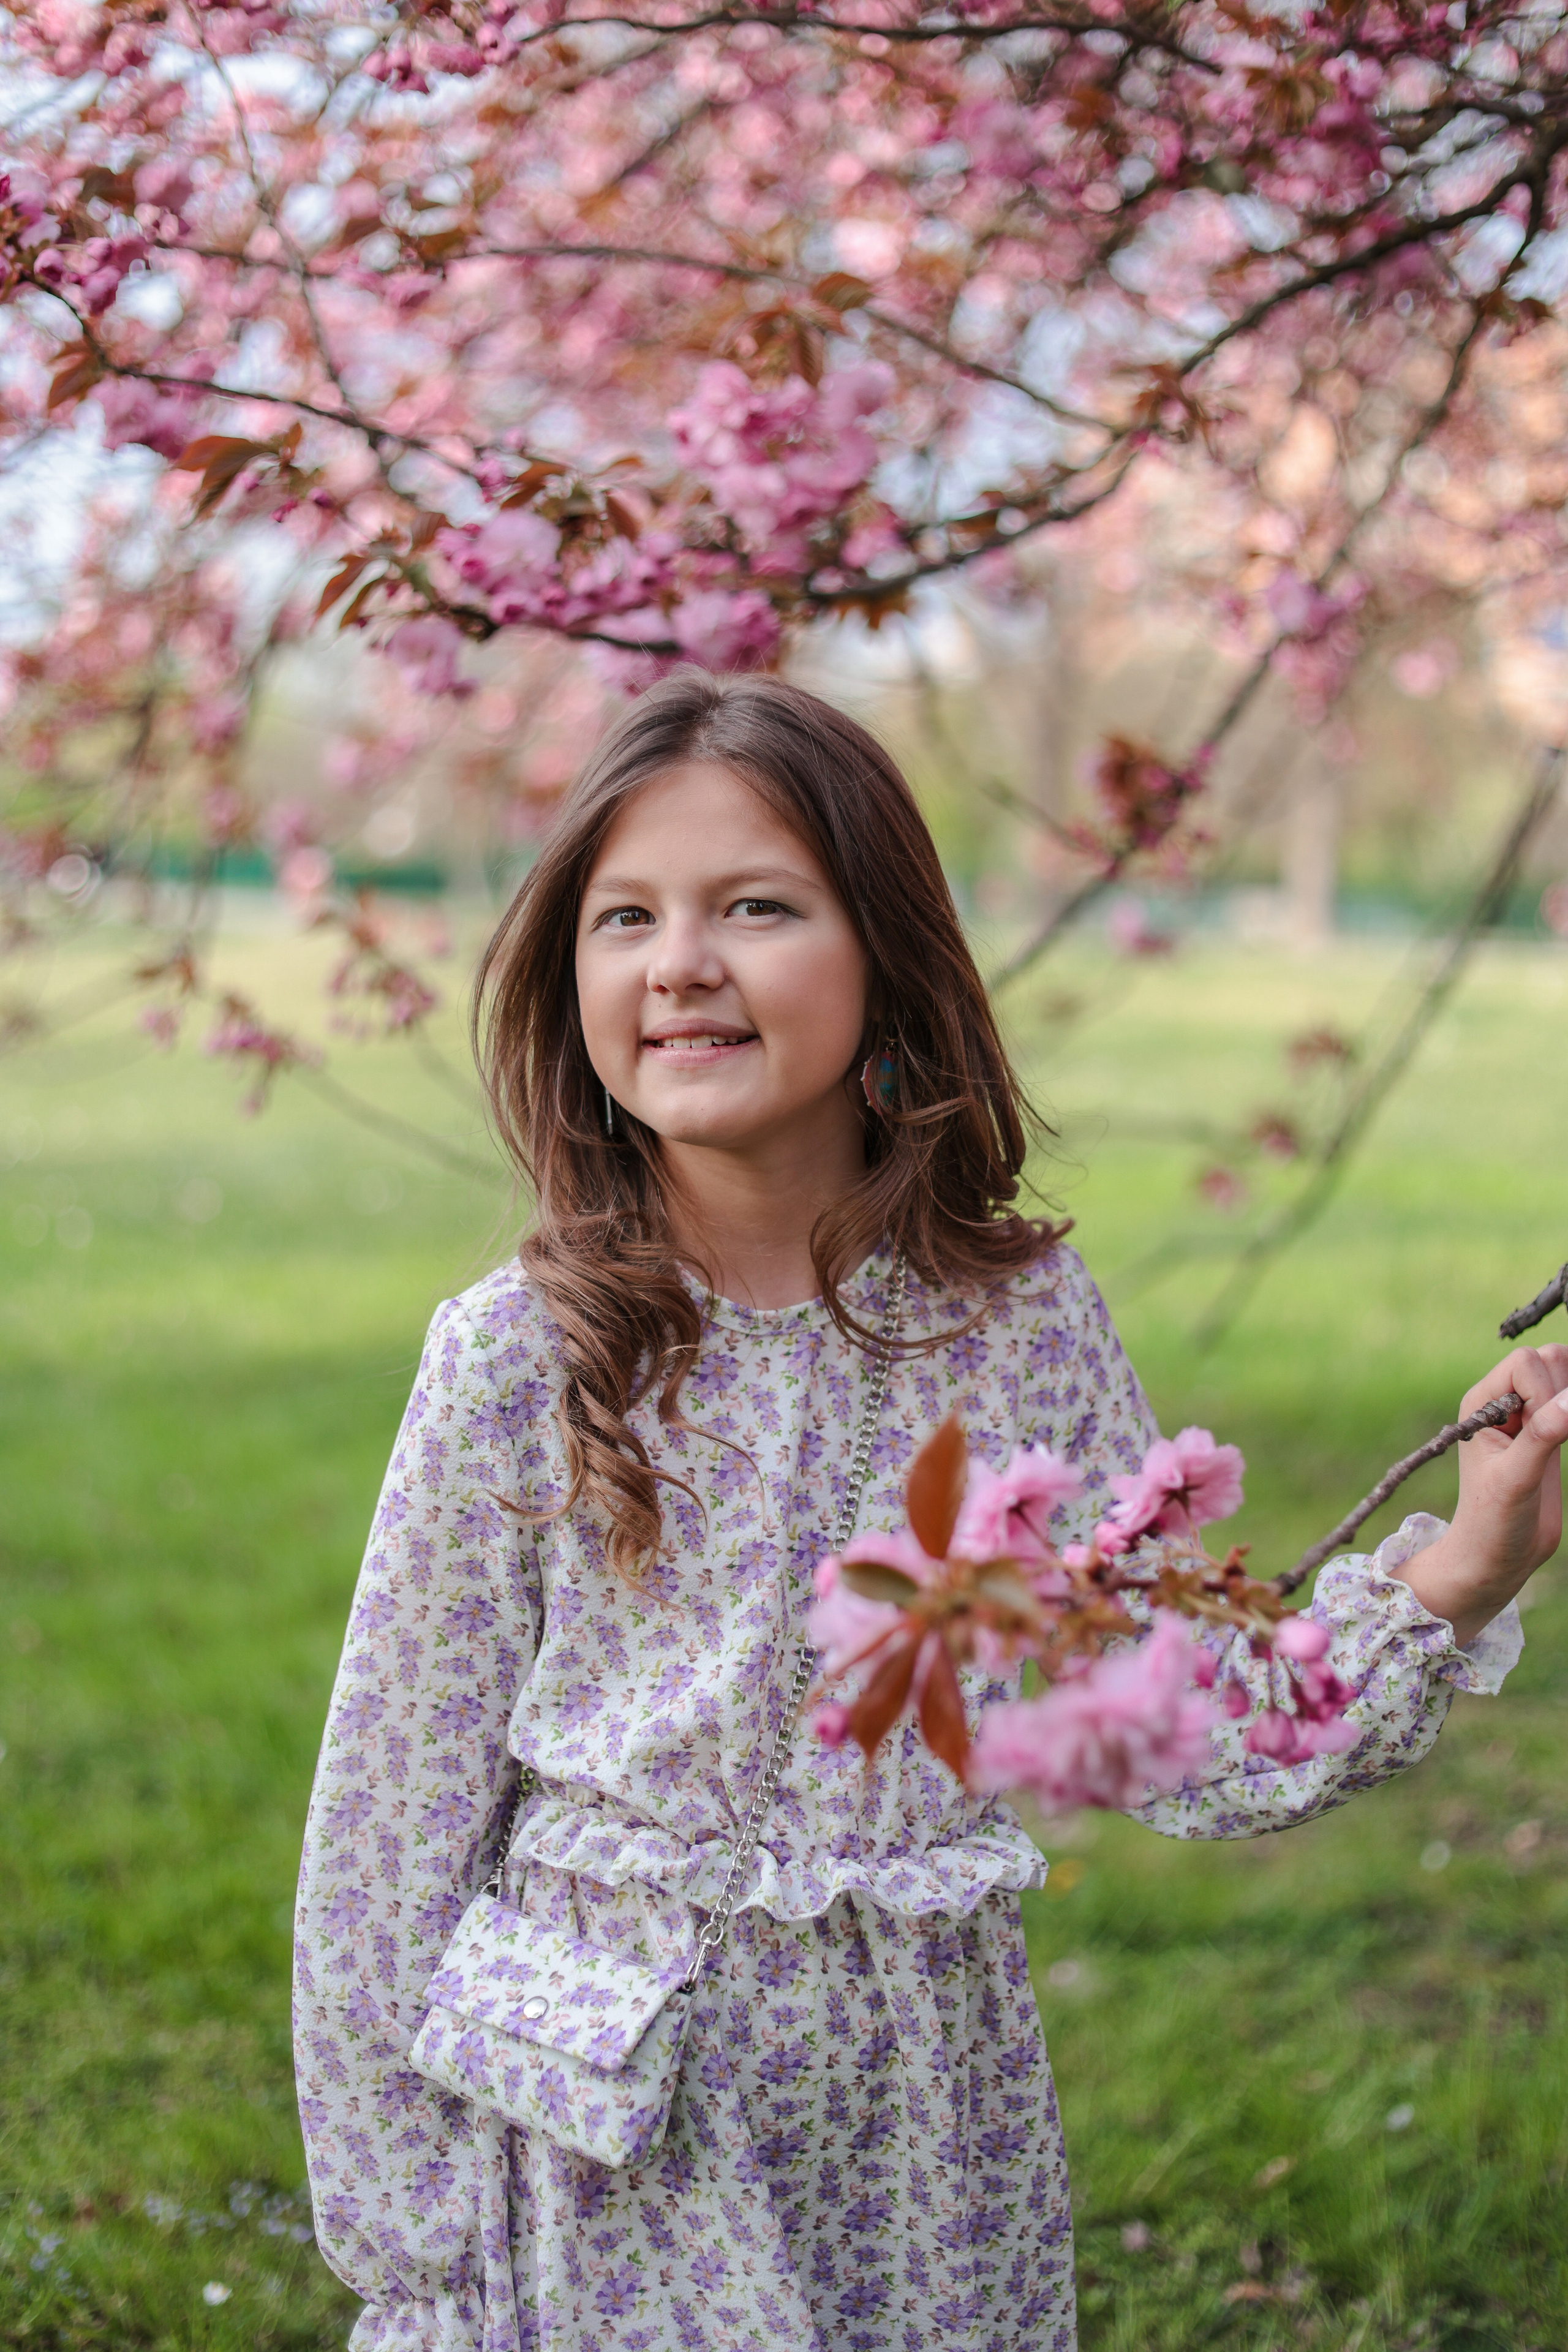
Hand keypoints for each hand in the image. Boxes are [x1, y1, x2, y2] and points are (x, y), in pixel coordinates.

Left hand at [1396, 1344, 1567, 1648]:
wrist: (1497, 1556)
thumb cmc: (1492, 1520)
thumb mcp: (1515, 1478)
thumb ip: (1543, 1435)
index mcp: (1483, 1402)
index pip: (1527, 1363)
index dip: (1546, 1391)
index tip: (1544, 1434)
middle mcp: (1504, 1401)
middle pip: (1550, 1360)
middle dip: (1562, 1391)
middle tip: (1554, 1440)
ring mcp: (1528, 1415)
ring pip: (1565, 1374)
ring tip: (1559, 1443)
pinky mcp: (1550, 1432)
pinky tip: (1567, 1441)